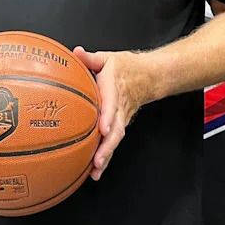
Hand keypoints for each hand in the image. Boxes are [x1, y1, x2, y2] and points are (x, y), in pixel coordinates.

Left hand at [72, 47, 152, 180]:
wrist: (148, 77)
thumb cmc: (125, 68)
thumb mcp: (108, 58)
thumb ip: (91, 58)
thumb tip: (76, 53)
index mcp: (115, 89)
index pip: (112, 104)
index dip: (108, 117)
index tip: (102, 129)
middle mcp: (120, 108)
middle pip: (116, 130)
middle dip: (107, 146)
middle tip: (97, 160)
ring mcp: (122, 119)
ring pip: (116, 140)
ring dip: (107, 156)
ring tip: (95, 171)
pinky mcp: (120, 126)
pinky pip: (114, 143)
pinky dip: (106, 158)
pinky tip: (95, 171)